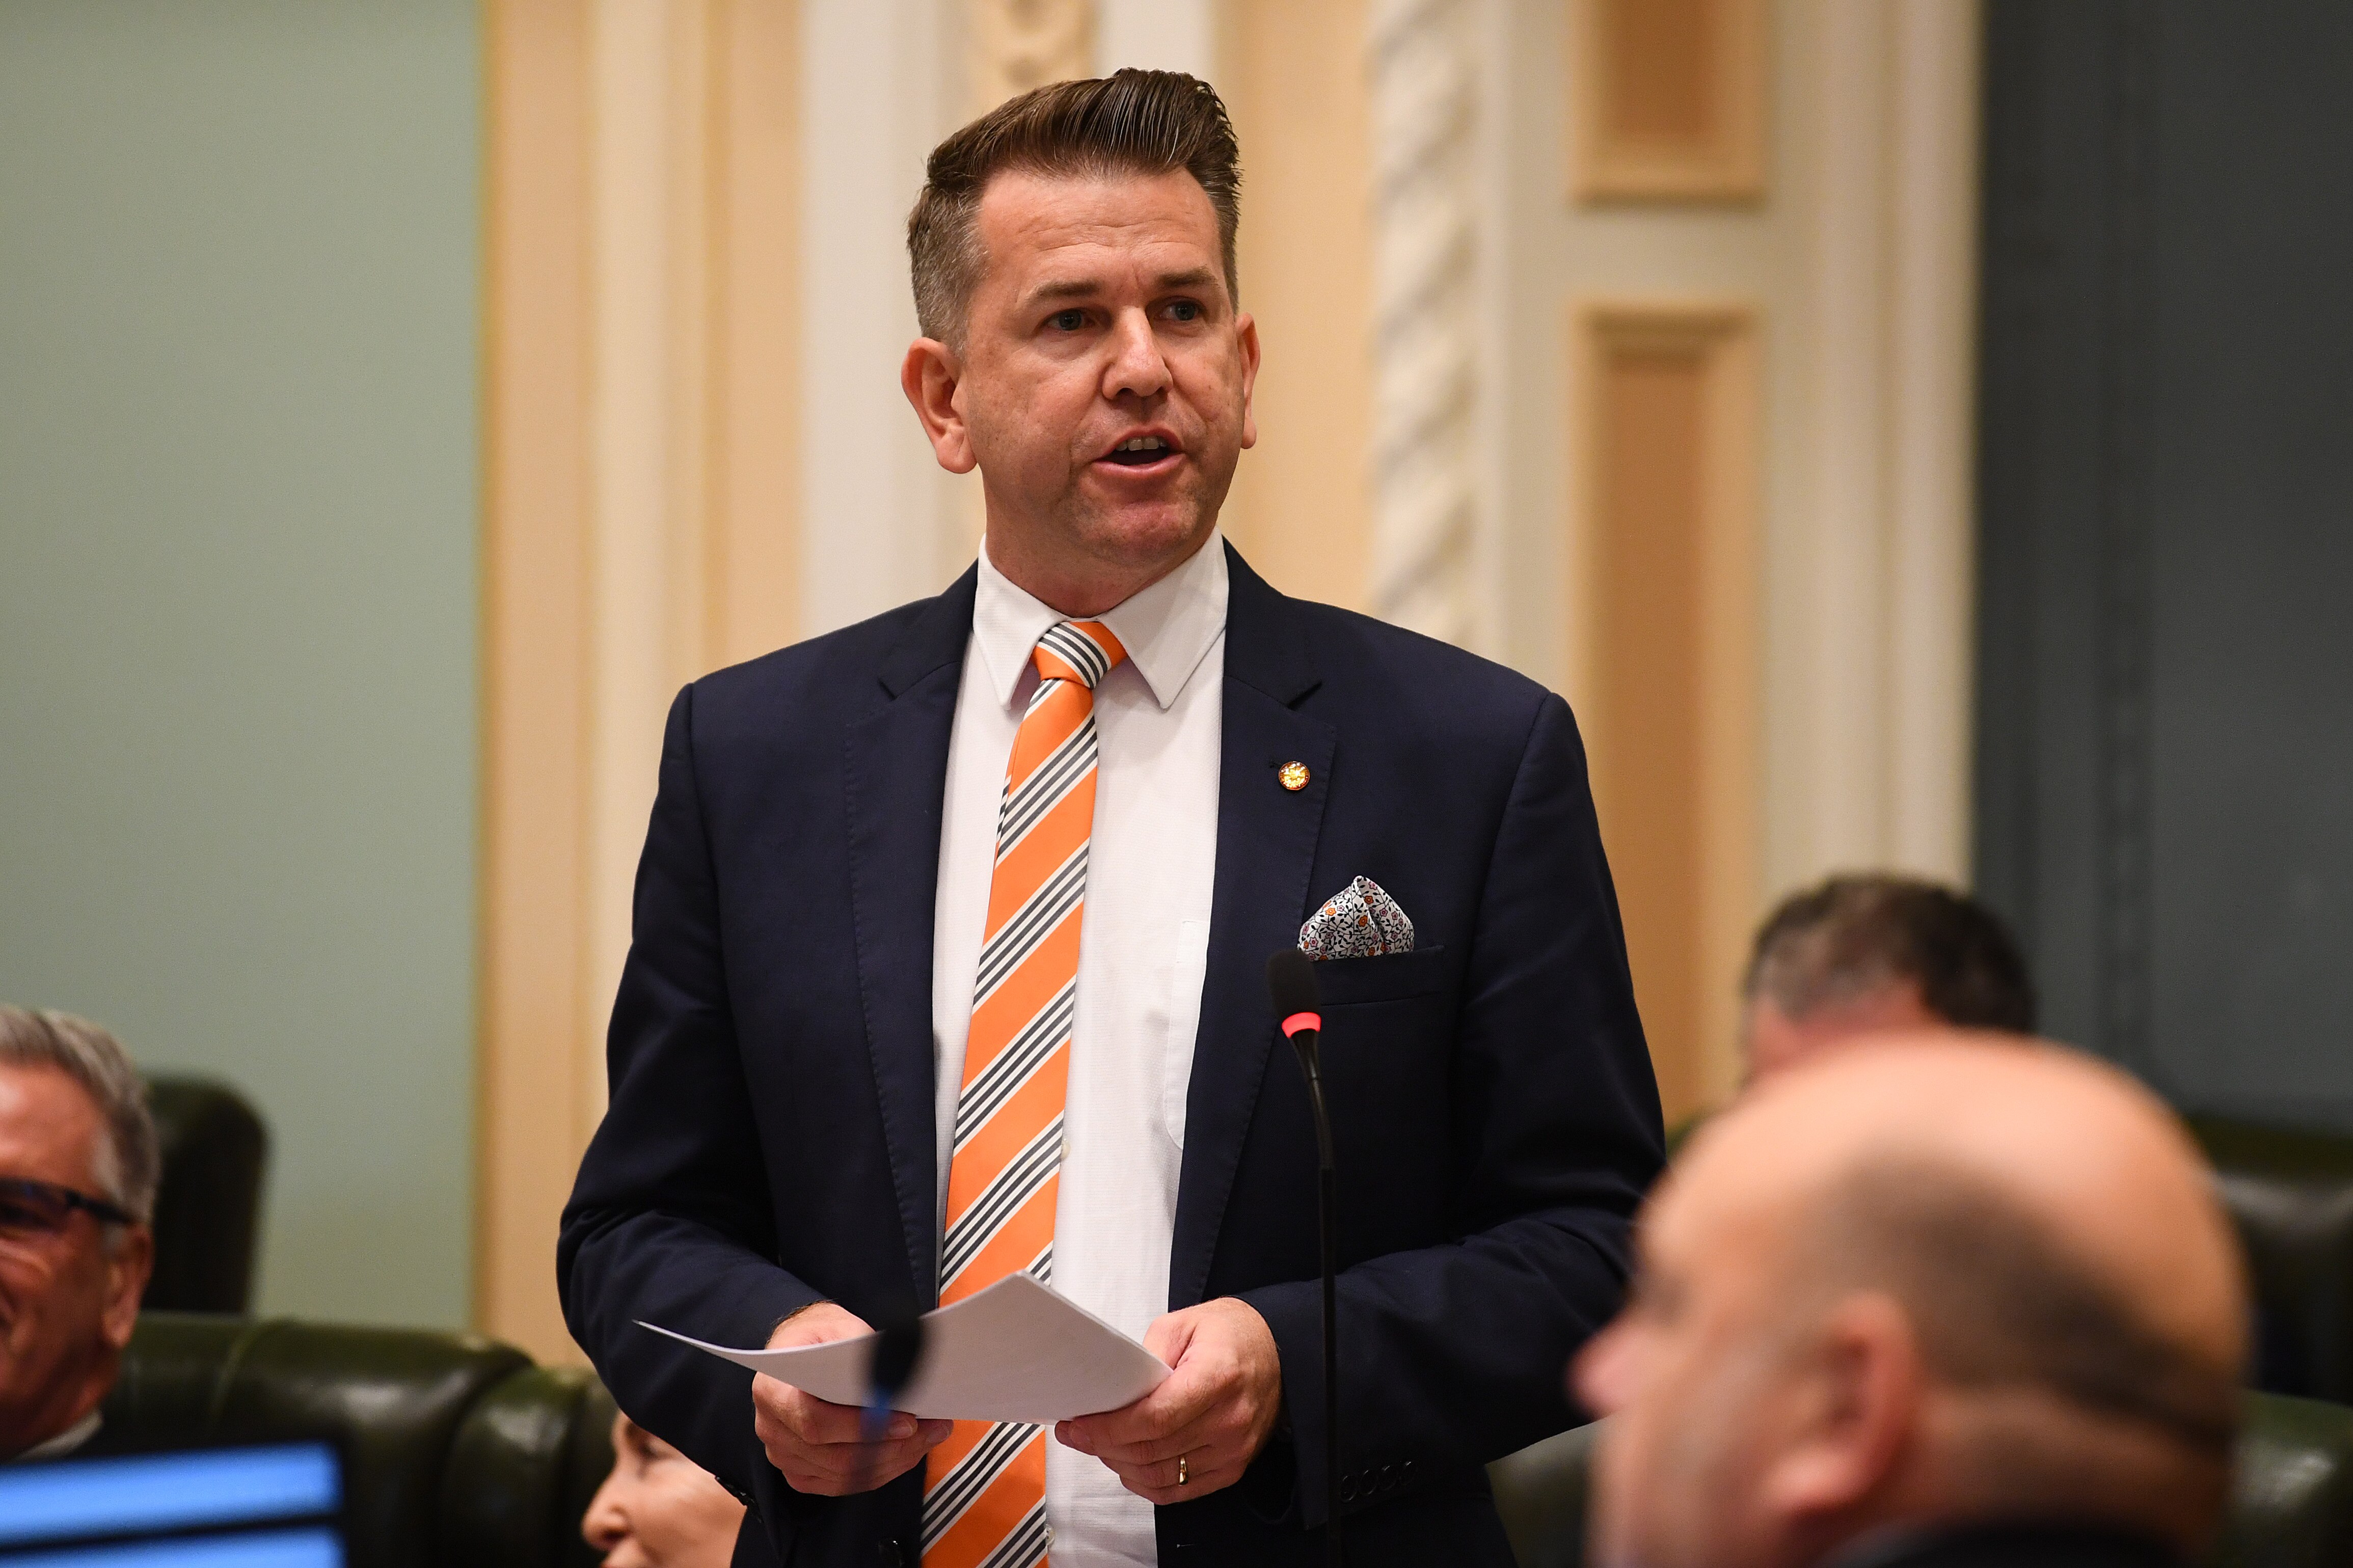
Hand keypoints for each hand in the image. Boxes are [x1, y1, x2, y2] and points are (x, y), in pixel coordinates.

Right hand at [751, 1302, 953, 1494]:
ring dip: (893, 1460)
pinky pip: (842, 1483)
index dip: (862, 1428)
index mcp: (773, 1390)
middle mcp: (772, 1428)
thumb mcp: (840, 1328)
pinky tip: (906, 1452)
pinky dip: (879, 1471)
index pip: (815, 1422)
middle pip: (834, 1456)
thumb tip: (902, 1379)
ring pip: (843, 1475)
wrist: (799, 1347)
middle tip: (932, 1429)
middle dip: (891, 1447)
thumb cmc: (818, 1337)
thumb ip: (866, 1353)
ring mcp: (784, 1455)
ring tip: (929, 1437)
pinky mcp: (801, 1471)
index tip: (906, 1421)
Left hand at [1055, 1297, 1282, 1503]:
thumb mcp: (1183, 1323)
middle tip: (1076, 1434)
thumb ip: (1147, 1355)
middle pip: (1152, 1451)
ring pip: (1160, 1476)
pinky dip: (1146, 1483)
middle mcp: (1230, 1420)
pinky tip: (1127, 1465)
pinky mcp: (1232, 1469)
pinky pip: (1179, 1490)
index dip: (1109, 1428)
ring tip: (1099, 1445)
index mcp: (1218, 1377)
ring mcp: (1234, 1450)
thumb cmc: (1230, 1335)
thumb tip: (1113, 1391)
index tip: (1078, 1424)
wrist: (1279, 1354)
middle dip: (1104, 1446)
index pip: (1154, 1419)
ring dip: (1120, 1465)